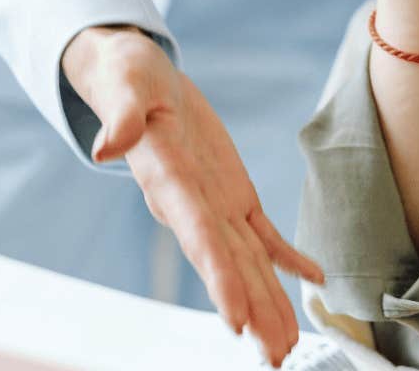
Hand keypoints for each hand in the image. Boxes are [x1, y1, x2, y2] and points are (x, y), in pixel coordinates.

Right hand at [62, 26, 324, 367]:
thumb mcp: (124, 83)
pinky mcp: (231, 192)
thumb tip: (105, 146)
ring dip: (269, 301)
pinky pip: (263, 233)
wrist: (137, 77)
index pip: (199, 239)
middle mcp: (192, 205)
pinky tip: (313, 279)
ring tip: (288, 344)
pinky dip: (288, 257)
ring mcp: (213, 203)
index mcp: (169, 183)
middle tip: (274, 355)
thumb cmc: (126, 76)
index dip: (220, 280)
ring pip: (248, 260)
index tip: (237, 322)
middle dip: (252, 310)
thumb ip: (122, 116)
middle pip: (228, 265)